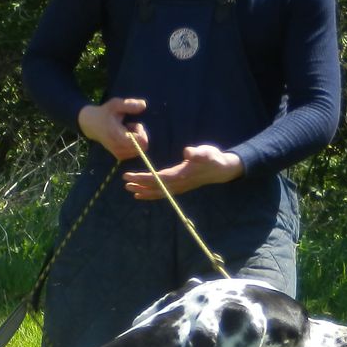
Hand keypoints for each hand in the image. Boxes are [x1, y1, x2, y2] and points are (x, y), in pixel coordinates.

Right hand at [78, 98, 148, 160]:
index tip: (134, 124)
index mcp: (117, 135)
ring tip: (127, 132)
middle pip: (142, 147)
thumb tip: (143, 105)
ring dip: (137, 140)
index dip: (141, 131)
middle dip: (141, 136)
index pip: (140, 141)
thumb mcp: (115, 104)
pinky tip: (126, 138)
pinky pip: (134, 153)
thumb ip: (129, 104)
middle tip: (132, 127)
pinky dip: (134, 145)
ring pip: (139, 150)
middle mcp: (118, 147)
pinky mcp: (119, 156)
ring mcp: (118, 153)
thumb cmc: (105, 113)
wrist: (91, 125)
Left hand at [122, 144, 244, 199]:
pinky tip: (140, 194)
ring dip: (142, 191)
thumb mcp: (206, 152)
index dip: (143, 178)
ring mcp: (178, 188)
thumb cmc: (212, 158)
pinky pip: (161, 193)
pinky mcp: (178, 188)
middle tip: (125, 182)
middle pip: (154, 187)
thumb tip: (187, 152)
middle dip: (139, 185)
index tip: (130, 176)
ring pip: (157, 192)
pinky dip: (150, 194)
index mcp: (180, 175)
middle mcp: (177, 185)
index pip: (157, 178)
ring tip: (129, 189)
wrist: (221, 169)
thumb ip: (197, 153)